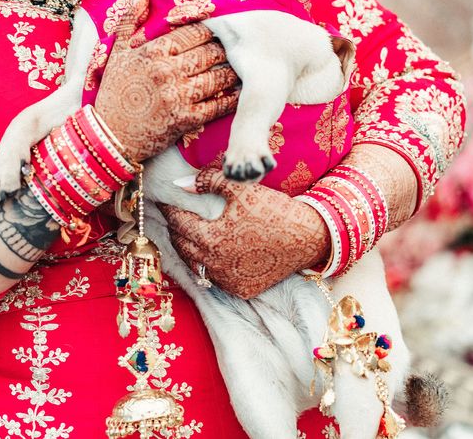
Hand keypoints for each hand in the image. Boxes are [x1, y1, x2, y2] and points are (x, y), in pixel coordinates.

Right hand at [95, 0, 238, 162]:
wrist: (108, 135)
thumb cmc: (114, 92)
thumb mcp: (116, 52)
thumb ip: (131, 20)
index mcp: (154, 51)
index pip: (195, 32)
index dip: (214, 30)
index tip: (224, 30)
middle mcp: (168, 71)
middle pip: (211, 53)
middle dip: (228, 49)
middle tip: (242, 47)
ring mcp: (178, 96)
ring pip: (218, 77)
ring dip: (234, 71)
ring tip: (245, 67)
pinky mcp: (186, 120)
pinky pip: (218, 105)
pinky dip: (232, 98)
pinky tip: (241, 93)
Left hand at [158, 165, 330, 297]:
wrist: (308, 237)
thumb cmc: (273, 210)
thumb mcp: (240, 190)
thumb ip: (208, 183)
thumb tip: (179, 184)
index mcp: (210, 239)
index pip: (178, 223)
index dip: (169, 210)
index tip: (164, 201)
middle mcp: (215, 265)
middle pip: (182, 246)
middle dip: (175, 229)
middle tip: (173, 216)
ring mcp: (228, 281)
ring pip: (195, 265)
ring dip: (188, 249)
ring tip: (188, 234)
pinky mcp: (241, 289)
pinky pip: (214, 278)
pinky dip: (208, 265)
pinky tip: (209, 252)